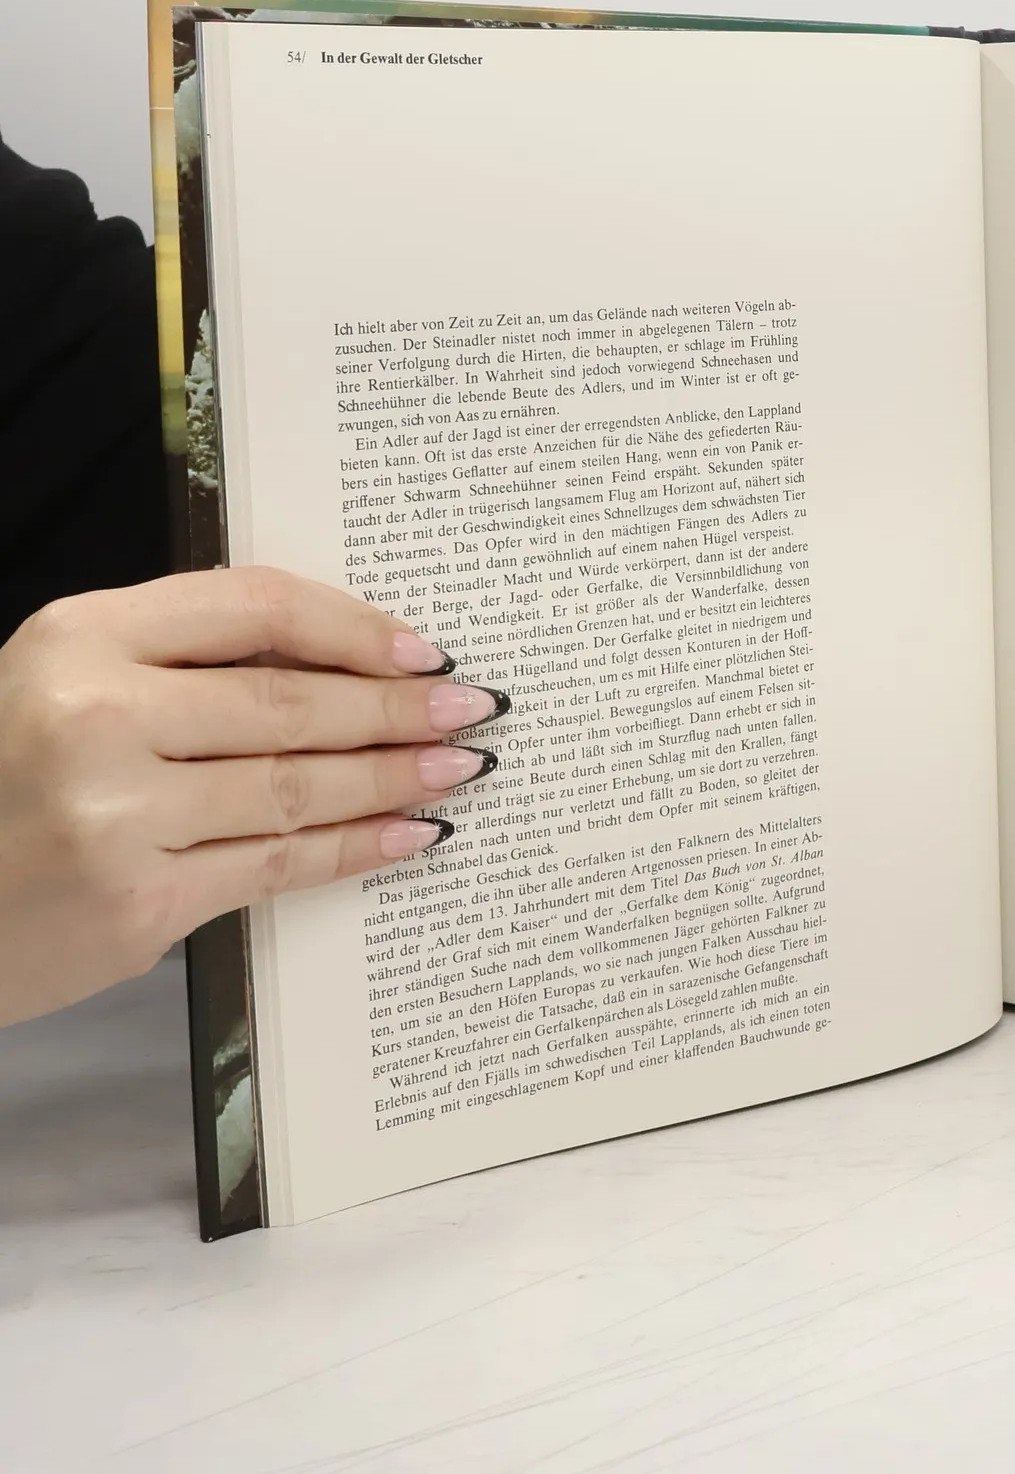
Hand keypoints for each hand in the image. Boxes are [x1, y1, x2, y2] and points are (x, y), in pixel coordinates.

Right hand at [0, 567, 508, 1025]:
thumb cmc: (0, 781)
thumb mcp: (65, 683)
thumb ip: (181, 665)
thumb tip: (346, 666)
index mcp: (80, 635)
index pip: (256, 606)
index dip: (355, 626)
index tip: (423, 649)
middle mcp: (96, 715)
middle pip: (293, 701)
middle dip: (398, 708)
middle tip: (473, 708)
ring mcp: (116, 815)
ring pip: (296, 785)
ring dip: (394, 777)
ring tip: (458, 768)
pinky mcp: (136, 904)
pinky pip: (278, 865)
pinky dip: (355, 848)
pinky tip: (409, 834)